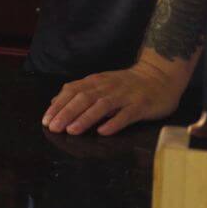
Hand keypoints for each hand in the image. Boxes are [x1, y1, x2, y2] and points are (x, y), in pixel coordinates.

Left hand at [41, 56, 189, 135]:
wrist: (160, 75)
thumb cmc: (127, 84)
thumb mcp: (101, 83)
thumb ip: (79, 92)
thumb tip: (55, 102)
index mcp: (96, 82)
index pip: (72, 91)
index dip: (59, 105)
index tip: (46, 120)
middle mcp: (107, 87)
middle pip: (83, 98)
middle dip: (66, 113)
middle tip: (54, 128)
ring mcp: (124, 96)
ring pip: (102, 106)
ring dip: (85, 118)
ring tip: (72, 131)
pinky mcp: (140, 106)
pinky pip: (126, 115)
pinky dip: (114, 123)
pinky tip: (103, 132)